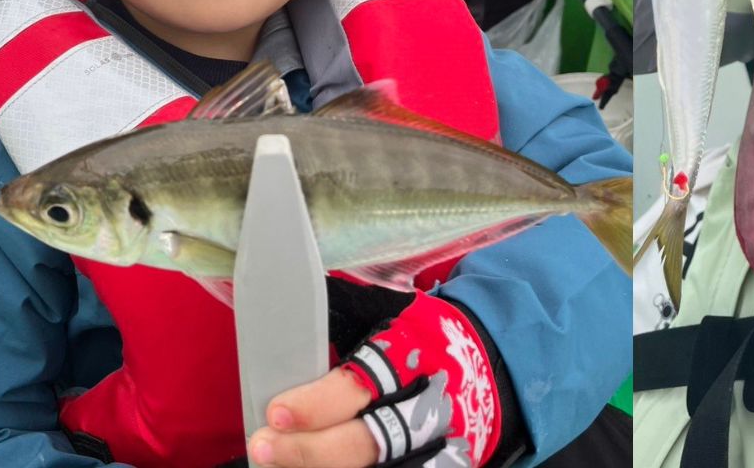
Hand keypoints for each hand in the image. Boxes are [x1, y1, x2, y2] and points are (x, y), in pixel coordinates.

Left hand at [249, 292, 501, 467]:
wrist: (490, 360)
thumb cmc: (421, 331)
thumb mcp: (387, 309)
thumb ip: (339, 312)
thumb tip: (280, 302)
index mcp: (411, 354)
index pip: (358, 387)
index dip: (315, 405)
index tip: (276, 413)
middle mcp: (428, 406)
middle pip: (366, 442)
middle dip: (309, 450)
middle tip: (263, 447)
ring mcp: (439, 446)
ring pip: (377, 467)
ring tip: (280, 464)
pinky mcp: (445, 465)